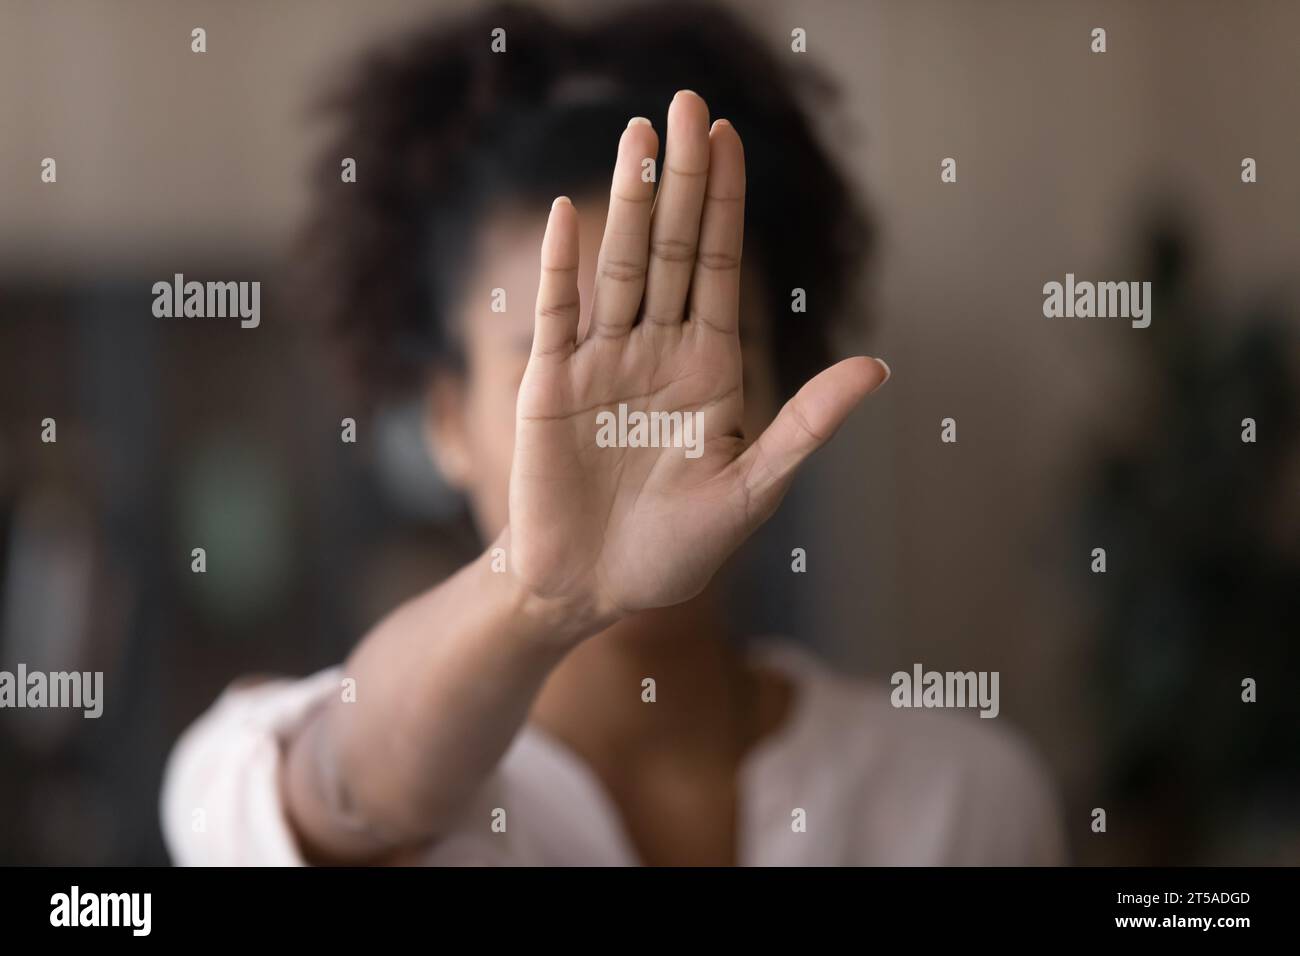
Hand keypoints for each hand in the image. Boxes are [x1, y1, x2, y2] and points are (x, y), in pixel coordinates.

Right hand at [509, 90, 888, 628]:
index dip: (725, 202)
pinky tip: (567, 213)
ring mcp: (602, 363)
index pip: (720, 267)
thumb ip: (805, 426)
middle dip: (682, 178)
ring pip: (620, 267)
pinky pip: (556, 315)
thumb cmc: (674, 551)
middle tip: (688, 102)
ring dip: (627, 202)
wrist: (592, 591)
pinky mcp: (549, 386)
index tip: (727, 138)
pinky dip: (560, 266)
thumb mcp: (753, 491)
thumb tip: (877, 367)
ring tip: (637, 134)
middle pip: (673, 249)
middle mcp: (656, 352)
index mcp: (709, 369)